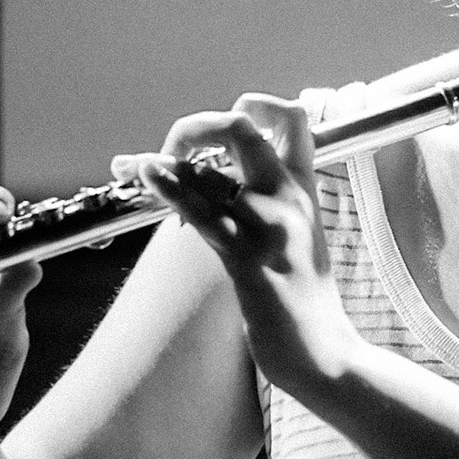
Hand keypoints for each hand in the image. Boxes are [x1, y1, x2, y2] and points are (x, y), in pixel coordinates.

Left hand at [111, 95, 362, 397]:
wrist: (326, 354)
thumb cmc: (307, 304)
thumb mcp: (302, 239)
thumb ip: (275, 207)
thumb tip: (232, 187)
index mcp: (304, 189)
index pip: (291, 116)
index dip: (253, 104)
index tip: (217, 133)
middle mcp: (288, 196)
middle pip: (242, 123)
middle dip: (195, 126)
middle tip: (173, 152)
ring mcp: (268, 224)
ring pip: (209, 168)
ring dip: (162, 161)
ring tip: (132, 165)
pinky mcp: (248, 257)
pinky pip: (200, 210)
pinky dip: (167, 188)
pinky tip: (145, 177)